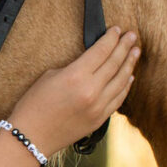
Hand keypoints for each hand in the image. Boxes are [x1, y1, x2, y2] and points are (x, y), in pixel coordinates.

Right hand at [7, 27, 138, 156]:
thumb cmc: (33, 105)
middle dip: (125, 47)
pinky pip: (118, 99)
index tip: (117, 30)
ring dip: (129, 64)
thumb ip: (73, 68)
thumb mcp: (49, 77)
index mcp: (76, 76)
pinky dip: (125, 86)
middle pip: (114, 63)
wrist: (31, 136)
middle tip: (132, 36)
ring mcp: (98, 106)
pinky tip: (129, 77)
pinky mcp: (100, 119)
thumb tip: (90, 63)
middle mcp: (91, 90)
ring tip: (135, 52)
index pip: (101, 51)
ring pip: (121, 81)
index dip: (111, 39)